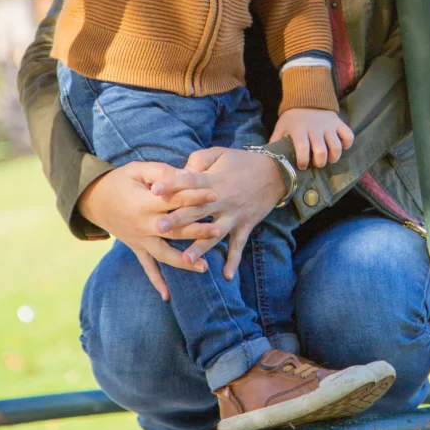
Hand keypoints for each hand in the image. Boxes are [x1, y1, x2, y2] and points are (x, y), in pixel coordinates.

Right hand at [77, 162, 218, 300]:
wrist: (93, 199)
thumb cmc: (119, 180)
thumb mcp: (137, 169)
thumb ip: (161, 172)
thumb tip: (186, 175)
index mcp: (145, 203)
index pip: (175, 201)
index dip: (195, 197)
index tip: (215, 195)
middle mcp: (143, 224)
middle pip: (174, 230)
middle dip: (197, 231)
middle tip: (218, 231)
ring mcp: (139, 239)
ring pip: (164, 253)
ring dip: (184, 261)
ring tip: (204, 267)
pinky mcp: (136, 247)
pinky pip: (147, 266)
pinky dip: (156, 281)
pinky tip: (167, 296)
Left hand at [150, 147, 285, 279]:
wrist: (276, 172)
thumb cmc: (242, 161)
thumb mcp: (220, 153)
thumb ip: (198, 160)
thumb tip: (180, 172)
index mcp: (214, 179)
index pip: (190, 181)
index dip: (172, 184)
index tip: (153, 190)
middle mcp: (223, 199)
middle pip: (197, 210)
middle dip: (177, 219)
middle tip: (158, 226)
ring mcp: (235, 215)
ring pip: (215, 233)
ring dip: (200, 246)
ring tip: (186, 258)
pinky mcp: (245, 225)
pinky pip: (239, 245)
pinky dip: (234, 260)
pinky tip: (227, 276)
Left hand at [270, 108, 353, 169]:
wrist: (306, 97)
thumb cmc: (292, 118)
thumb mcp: (281, 128)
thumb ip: (275, 142)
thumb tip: (266, 159)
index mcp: (299, 130)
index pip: (303, 149)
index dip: (303, 161)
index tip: (302, 166)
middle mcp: (315, 128)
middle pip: (321, 151)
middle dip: (320, 162)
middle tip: (317, 164)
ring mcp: (328, 126)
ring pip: (336, 146)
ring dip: (334, 157)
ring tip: (329, 159)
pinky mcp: (339, 123)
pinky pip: (348, 136)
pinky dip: (347, 144)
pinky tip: (340, 147)